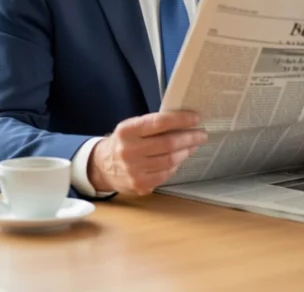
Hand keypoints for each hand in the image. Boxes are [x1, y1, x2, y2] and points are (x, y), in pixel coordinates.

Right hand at [87, 111, 207, 194]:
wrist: (102, 167)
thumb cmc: (124, 143)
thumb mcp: (132, 127)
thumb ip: (154, 124)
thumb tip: (185, 120)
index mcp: (127, 131)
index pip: (159, 122)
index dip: (181, 120)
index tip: (196, 118)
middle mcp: (128, 150)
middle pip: (168, 144)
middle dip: (190, 137)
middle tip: (202, 134)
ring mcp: (133, 170)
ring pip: (170, 160)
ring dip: (186, 151)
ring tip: (194, 145)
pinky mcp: (139, 184)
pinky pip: (166, 174)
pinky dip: (176, 165)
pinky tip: (180, 159)